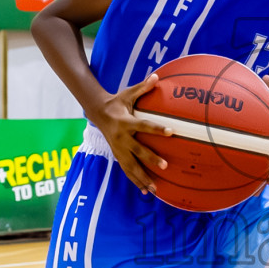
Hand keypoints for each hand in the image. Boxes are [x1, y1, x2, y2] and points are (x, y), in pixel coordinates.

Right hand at [91, 74, 171, 193]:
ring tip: (155, 189)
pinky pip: (127, 170)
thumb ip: (143, 87)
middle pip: (137, 150)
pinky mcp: (117, 155)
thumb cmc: (117, 103)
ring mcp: (118, 149)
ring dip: (142, 177)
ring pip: (131, 166)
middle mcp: (122, 137)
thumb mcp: (128, 94)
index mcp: (126, 122)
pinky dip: (135, 181)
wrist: (97, 113)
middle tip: (165, 166)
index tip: (171, 132)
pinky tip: (145, 191)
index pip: (144, 125)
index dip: (157, 129)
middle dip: (150, 159)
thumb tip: (157, 76)